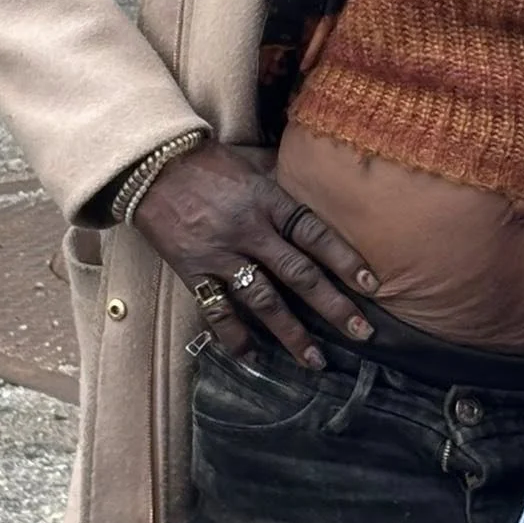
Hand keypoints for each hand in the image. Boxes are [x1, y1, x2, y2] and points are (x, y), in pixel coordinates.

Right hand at [131, 143, 378, 367]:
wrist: (152, 166)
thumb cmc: (208, 163)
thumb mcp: (253, 166)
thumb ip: (281, 189)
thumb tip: (316, 195)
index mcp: (268, 201)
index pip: (315, 233)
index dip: (345, 260)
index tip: (371, 286)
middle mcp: (249, 230)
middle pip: (298, 274)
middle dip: (333, 306)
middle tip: (361, 333)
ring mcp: (221, 255)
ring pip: (264, 301)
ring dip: (291, 333)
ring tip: (314, 359)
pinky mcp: (194, 272)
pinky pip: (218, 311)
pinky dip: (235, 337)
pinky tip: (253, 357)